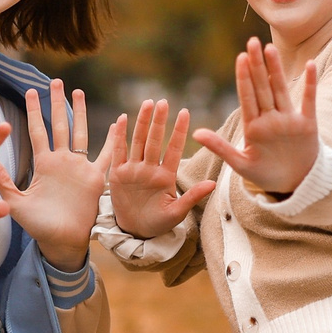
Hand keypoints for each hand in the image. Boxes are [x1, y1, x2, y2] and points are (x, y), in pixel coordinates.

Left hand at [11, 81, 106, 269]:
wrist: (61, 241)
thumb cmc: (38, 226)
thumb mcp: (15, 204)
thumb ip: (4, 182)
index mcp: (43, 164)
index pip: (37, 131)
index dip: (35, 111)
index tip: (31, 91)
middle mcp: (61, 161)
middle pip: (59, 124)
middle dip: (57, 103)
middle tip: (56, 81)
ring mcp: (79, 167)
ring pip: (80, 132)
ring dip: (80, 112)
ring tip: (78, 92)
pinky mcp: (95, 177)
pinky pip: (108, 154)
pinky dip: (114, 139)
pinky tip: (120, 122)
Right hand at [105, 97, 212, 239]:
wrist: (136, 231)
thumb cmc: (159, 223)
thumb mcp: (177, 213)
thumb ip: (192, 197)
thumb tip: (213, 184)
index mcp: (166, 176)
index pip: (173, 149)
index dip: (179, 131)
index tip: (185, 112)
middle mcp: (150, 169)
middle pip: (154, 140)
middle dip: (159, 121)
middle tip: (164, 101)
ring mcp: (134, 170)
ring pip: (138, 141)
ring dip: (143, 123)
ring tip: (148, 104)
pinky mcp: (119, 174)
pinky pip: (118, 152)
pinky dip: (119, 136)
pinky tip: (121, 119)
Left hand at [193, 39, 318, 196]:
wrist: (294, 185)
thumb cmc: (265, 175)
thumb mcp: (240, 164)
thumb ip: (220, 147)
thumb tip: (195, 132)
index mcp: (253, 126)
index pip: (247, 97)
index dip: (244, 77)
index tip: (240, 58)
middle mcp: (270, 119)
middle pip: (262, 87)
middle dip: (257, 65)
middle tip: (251, 41)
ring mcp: (288, 120)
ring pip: (281, 90)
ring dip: (276, 69)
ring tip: (270, 48)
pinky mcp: (307, 125)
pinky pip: (309, 101)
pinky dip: (310, 84)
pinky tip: (309, 65)